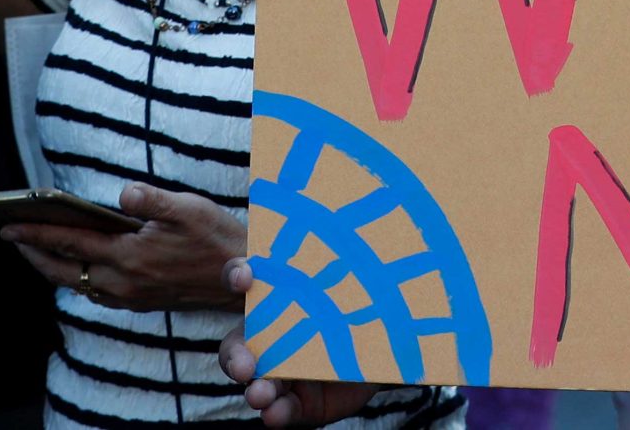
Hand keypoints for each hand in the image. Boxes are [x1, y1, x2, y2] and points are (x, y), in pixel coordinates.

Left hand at [4, 185, 244, 312]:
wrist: (242, 278)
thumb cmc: (217, 237)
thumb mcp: (190, 208)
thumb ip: (152, 200)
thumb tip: (122, 194)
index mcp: (130, 255)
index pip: (71, 241)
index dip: (36, 232)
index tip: (8, 225)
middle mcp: (123, 281)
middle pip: (63, 270)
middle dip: (34, 253)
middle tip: (13, 237)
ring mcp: (129, 296)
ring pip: (76, 284)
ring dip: (53, 267)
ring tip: (38, 249)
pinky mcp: (138, 303)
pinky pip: (95, 293)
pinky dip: (76, 278)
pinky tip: (79, 265)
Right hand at [220, 262, 381, 426]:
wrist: (392, 350)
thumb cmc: (370, 302)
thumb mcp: (363, 283)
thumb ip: (357, 267)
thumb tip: (384, 219)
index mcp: (279, 297)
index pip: (245, 278)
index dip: (238, 274)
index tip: (244, 276)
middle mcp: (270, 336)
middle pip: (238, 345)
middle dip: (237, 355)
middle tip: (245, 366)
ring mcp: (281, 372)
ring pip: (255, 382)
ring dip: (255, 389)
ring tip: (259, 394)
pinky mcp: (296, 402)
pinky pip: (280, 410)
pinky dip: (276, 413)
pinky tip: (274, 413)